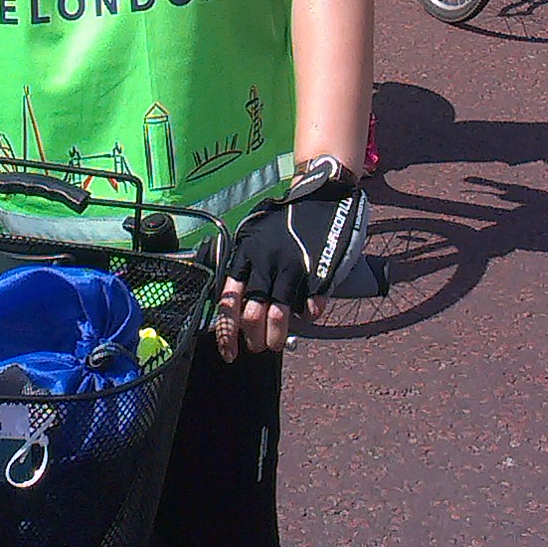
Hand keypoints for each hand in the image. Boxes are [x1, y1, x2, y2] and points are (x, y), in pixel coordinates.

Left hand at [215, 160, 367, 359]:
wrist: (321, 194)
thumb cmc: (284, 219)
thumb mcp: (254, 235)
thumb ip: (245, 267)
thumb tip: (236, 308)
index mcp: (246, 255)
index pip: (228, 302)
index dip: (227, 332)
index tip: (228, 352)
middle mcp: (266, 263)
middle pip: (252, 316)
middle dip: (254, 340)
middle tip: (258, 347)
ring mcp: (292, 268)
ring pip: (278, 317)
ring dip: (276, 338)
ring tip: (277, 344)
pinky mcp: (316, 272)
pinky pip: (310, 308)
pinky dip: (307, 317)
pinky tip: (305, 314)